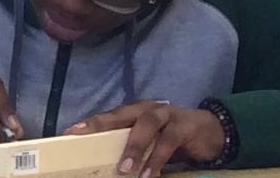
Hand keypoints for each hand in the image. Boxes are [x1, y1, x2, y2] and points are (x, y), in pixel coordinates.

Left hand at [63, 100, 224, 176]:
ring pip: (146, 125)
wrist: (211, 132)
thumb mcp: (149, 143)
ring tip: (124, 170)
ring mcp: (166, 114)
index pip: (106, 116)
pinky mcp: (183, 126)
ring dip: (134, 147)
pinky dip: (157, 158)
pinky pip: (168, 141)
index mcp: (133, 112)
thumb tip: (104, 166)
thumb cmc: (171, 138)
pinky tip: (149, 175)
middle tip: (84, 140)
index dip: (88, 123)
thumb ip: (129, 148)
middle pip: (120, 114)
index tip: (68, 133)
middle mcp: (146, 109)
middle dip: (101, 125)